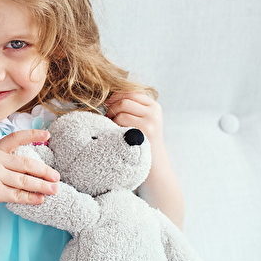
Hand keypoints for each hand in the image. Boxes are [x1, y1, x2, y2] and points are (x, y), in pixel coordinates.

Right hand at [0, 129, 60, 214]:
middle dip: (45, 171)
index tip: (47, 133)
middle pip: (27, 164)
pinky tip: (40, 200)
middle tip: (57, 176)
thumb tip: (27, 168)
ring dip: (42, 186)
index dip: (32, 134)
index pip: (15, 138)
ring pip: (25, 181)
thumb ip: (2, 161)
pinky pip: (17, 195)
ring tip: (54, 190)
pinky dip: (31, 198)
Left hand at [106, 92, 184, 227]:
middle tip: (109, 121)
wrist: (154, 168)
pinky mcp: (144, 132)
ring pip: (120, 111)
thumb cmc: (141, 143)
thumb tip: (106, 97)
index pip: (131, 91)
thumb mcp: (142, 122)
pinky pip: (120, 122)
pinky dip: (114, 128)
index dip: (116, 96)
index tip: (108, 105)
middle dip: (112, 109)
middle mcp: (154, 112)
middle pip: (124, 100)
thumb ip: (130, 108)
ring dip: (112, 119)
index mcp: (154, 106)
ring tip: (114, 130)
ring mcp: (150, 122)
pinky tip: (116, 136)